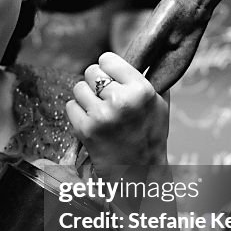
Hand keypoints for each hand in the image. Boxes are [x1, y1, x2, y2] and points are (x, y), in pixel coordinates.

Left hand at [66, 52, 167, 172]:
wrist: (139, 174)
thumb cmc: (150, 137)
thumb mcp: (160, 105)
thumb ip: (151, 79)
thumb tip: (147, 57)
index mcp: (141, 90)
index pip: (107, 59)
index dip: (107, 68)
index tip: (111, 78)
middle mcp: (121, 100)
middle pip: (90, 71)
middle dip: (95, 83)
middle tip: (105, 98)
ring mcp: (101, 116)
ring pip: (77, 88)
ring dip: (85, 98)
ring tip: (99, 112)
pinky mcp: (85, 130)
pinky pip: (70, 106)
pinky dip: (77, 113)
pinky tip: (92, 123)